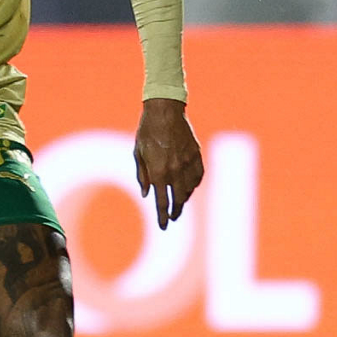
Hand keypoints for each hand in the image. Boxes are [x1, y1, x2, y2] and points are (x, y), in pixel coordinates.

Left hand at [134, 98, 203, 229]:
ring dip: (184, 199)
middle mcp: (175, 170)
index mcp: (158, 171)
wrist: (165, 110)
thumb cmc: (147, 131)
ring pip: (189, 189)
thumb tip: (146, 194)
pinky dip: (194, 185)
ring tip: (179, 203)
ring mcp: (188, 163)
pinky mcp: (196, 154)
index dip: (162, 217)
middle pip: (178, 199)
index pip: (161, 202)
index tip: (163, 227)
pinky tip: (189, 187)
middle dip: (175, 212)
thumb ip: (142, 175)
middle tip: (172, 218)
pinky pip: (198, 176)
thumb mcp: (138, 153)